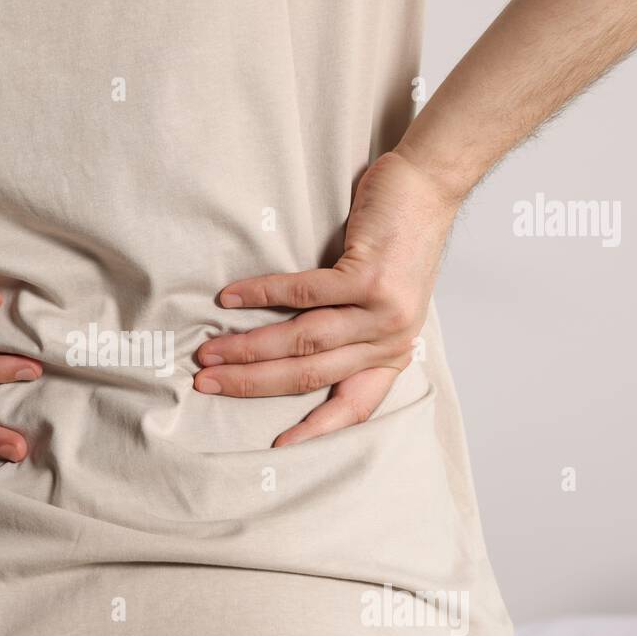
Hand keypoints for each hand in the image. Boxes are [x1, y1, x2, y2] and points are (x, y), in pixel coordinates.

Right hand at [193, 150, 458, 445]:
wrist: (429, 188)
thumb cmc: (397, 243)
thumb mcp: (381, 301)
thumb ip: (346, 331)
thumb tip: (281, 354)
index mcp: (391, 353)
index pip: (353, 405)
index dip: (316, 430)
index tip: (277, 447)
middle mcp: (390, 339)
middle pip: (310, 373)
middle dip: (253, 382)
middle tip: (207, 382)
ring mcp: (383, 311)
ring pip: (303, 340)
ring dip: (249, 348)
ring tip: (211, 351)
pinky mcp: (371, 277)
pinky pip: (305, 293)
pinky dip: (262, 296)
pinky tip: (230, 300)